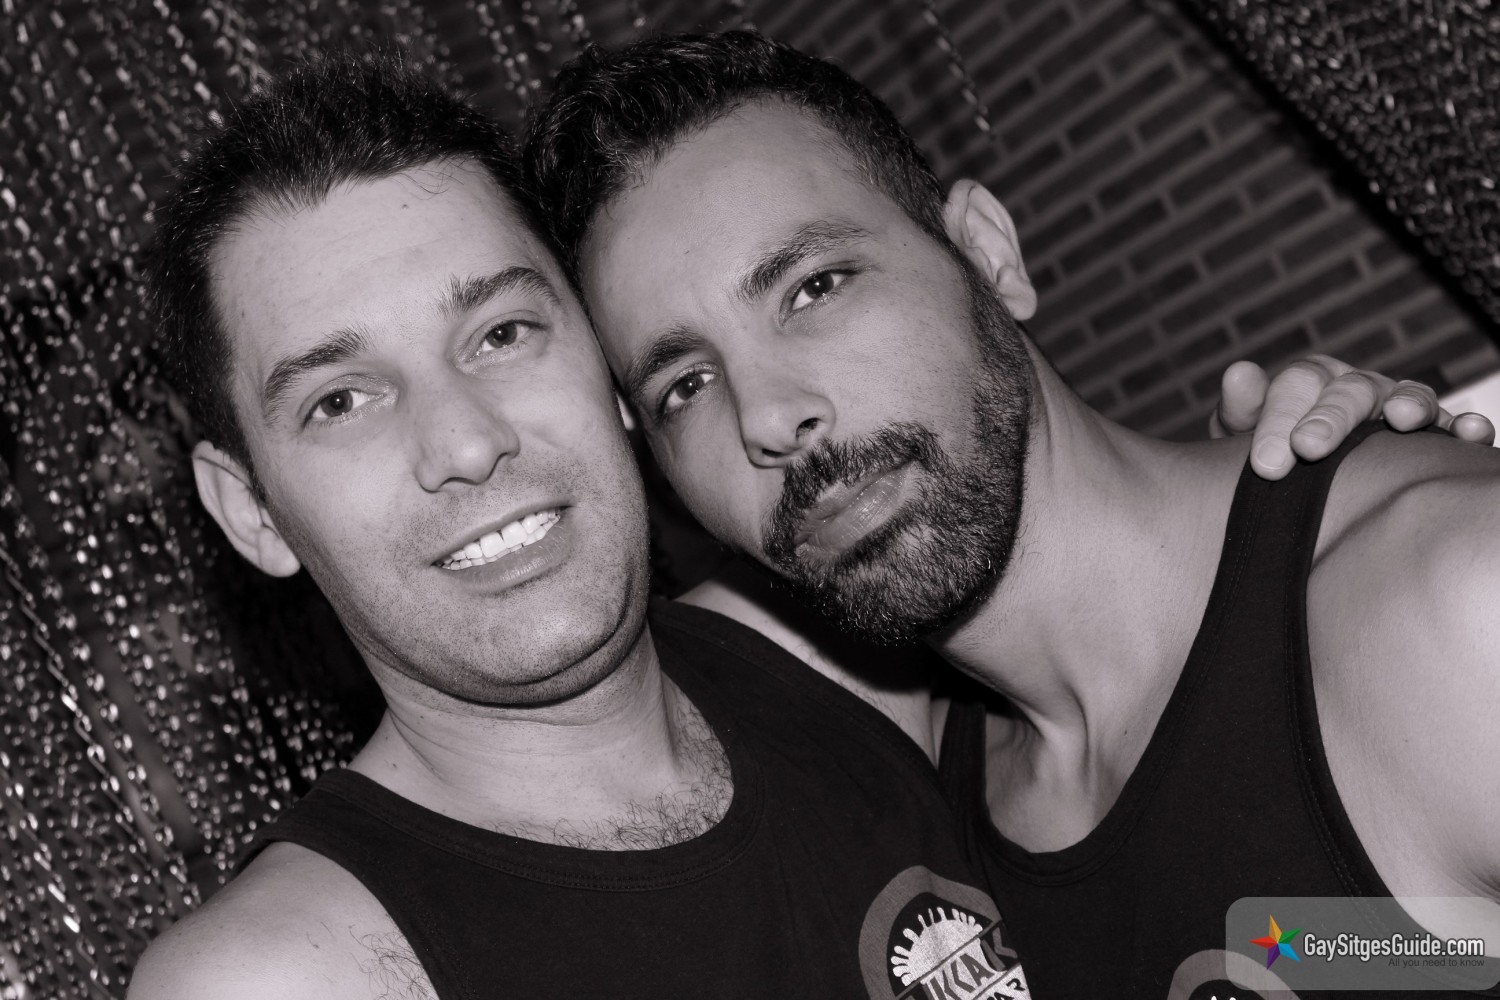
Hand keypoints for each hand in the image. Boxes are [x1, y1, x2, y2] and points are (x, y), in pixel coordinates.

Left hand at [1210, 355, 1495, 479]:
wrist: (1297, 481)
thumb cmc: (1268, 457)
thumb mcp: (1242, 436)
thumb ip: (1241, 410)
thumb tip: (1239, 374)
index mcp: (1308, 382)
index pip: (1297, 386)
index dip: (1282, 420)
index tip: (1267, 462)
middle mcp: (1356, 389)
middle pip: (1351, 391)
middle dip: (1331, 418)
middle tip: (1309, 449)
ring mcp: (1397, 409)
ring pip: (1410, 398)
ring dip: (1411, 405)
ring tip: (1404, 420)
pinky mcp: (1433, 437)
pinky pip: (1453, 429)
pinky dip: (1465, 427)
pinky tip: (1473, 434)